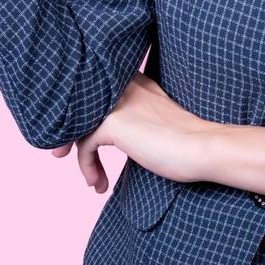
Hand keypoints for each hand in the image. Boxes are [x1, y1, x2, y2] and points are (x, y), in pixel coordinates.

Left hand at [48, 71, 212, 191]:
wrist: (202, 147)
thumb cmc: (187, 140)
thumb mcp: (155, 119)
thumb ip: (135, 116)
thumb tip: (112, 133)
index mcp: (134, 82)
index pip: (95, 93)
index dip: (83, 116)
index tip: (85, 141)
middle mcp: (122, 86)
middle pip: (81, 106)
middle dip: (69, 133)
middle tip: (62, 155)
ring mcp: (116, 103)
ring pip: (77, 125)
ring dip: (79, 156)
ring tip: (92, 179)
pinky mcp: (112, 124)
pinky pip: (84, 145)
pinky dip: (87, 166)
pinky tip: (97, 182)